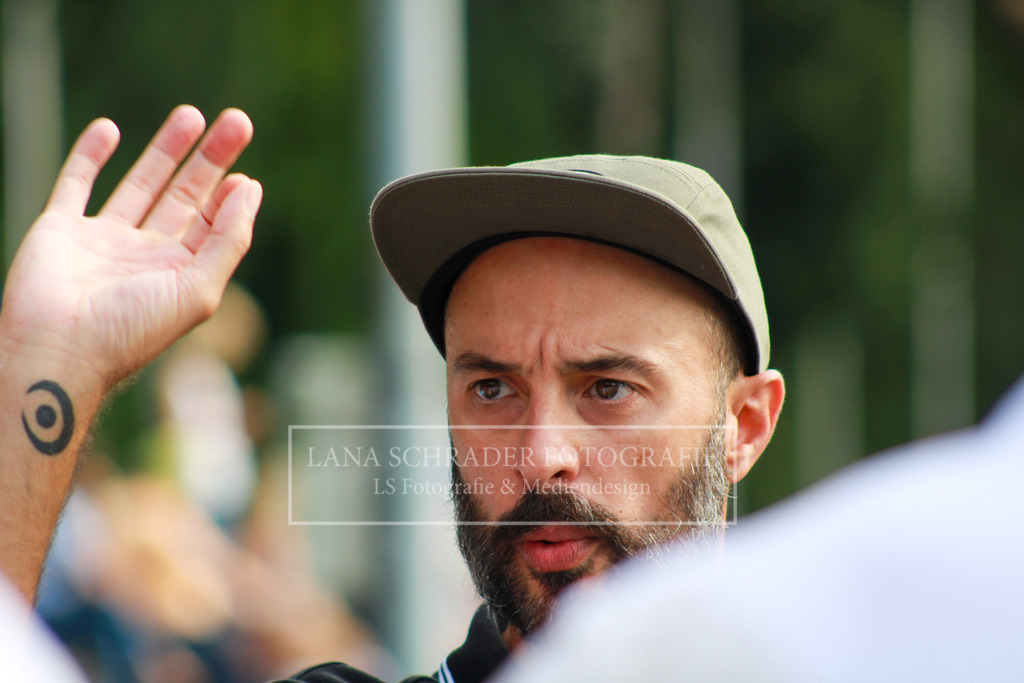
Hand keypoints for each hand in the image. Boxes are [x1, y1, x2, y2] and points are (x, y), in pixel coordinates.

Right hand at [0, 105, 260, 389]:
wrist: (57, 350)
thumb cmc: (132, 330)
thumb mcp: (198, 289)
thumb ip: (227, 240)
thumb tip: (250, 189)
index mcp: (180, 273)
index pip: (214, 225)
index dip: (231, 198)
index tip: (245, 175)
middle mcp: (146, 255)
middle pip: (186, 196)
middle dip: (210, 159)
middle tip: (237, 121)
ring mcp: (103, 241)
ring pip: (140, 184)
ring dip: (165, 150)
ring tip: (191, 115)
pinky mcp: (61, 230)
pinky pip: (76, 184)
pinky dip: (90, 156)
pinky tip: (109, 129)